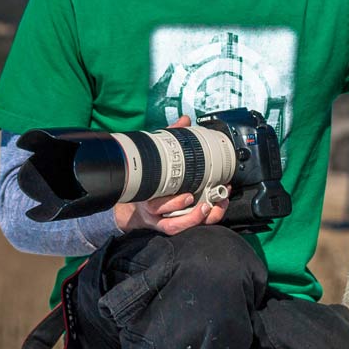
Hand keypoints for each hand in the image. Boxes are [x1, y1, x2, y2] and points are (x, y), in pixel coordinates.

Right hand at [112, 116, 230, 234]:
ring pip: (177, 227)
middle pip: (170, 220)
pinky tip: (215, 210)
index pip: (156, 202)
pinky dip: (199, 221)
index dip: (173, 202)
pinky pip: (182, 228)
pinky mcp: (171, 224)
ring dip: (197, 219)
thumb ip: (169, 138)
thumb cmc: (148, 177)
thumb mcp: (156, 156)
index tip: (188, 195)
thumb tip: (185, 120)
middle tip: (207, 204)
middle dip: (191, 214)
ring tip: (214, 208)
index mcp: (149, 194)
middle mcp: (155, 211)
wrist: (134, 203)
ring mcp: (163, 219)